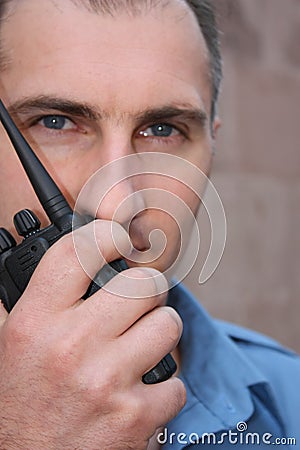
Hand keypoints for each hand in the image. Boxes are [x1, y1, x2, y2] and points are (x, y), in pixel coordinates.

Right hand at [0, 220, 184, 448]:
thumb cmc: (19, 402)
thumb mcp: (12, 342)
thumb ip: (39, 298)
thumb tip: (71, 258)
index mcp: (36, 321)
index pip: (78, 252)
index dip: (109, 235)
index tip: (122, 239)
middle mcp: (71, 346)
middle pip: (143, 284)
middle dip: (146, 291)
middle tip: (136, 304)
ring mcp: (106, 381)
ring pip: (168, 323)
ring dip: (159, 334)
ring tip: (138, 348)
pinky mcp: (134, 416)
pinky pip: (177, 382)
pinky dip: (163, 389)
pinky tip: (137, 394)